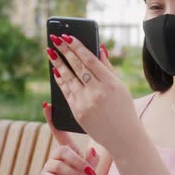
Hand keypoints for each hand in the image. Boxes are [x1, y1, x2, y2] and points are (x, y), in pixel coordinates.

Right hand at [40, 102, 98, 174]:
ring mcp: (48, 166)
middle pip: (64, 151)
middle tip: (92, 174)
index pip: (58, 131)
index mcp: (66, 148)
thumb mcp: (89, 169)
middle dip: (80, 163)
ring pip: (61, 166)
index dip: (51, 118)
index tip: (46, 104)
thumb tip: (92, 150)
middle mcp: (55, 155)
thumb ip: (92, 160)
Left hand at [46, 34, 139, 153]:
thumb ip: (108, 67)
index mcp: (111, 84)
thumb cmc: (124, 109)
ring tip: (51, 52)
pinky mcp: (78, 112)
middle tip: (55, 39)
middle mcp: (98, 92)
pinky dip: (60, 80)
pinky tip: (55, 71)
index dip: (77, 47)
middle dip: (64, 51)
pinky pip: (66, 92)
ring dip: (58, 64)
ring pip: (68, 79)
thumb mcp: (121, 87)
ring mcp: (86, 103)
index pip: (90, 60)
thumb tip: (99, 48)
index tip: (68, 37)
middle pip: (77, 67)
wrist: (123, 137)